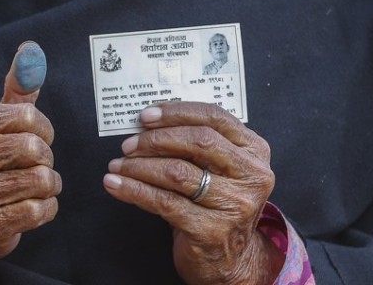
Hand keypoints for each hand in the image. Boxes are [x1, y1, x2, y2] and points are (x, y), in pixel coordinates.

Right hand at [0, 42, 59, 283]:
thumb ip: (18, 88)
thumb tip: (31, 49)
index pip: (28, 115)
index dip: (43, 129)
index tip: (35, 138)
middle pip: (36, 148)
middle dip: (45, 159)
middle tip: (31, 166)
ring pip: (43, 179)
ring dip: (48, 186)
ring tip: (30, 188)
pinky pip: (41, 208)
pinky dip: (46, 209)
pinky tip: (27, 207)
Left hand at [102, 102, 282, 284]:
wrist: (230, 260)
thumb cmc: (217, 205)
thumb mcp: (220, 169)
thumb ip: (197, 144)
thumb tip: (149, 124)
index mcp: (255, 151)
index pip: (215, 117)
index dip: (176, 113)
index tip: (147, 115)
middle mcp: (251, 175)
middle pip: (198, 142)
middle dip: (156, 139)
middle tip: (129, 144)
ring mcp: (234, 204)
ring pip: (177, 172)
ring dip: (139, 166)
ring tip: (119, 165)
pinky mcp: (211, 230)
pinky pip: (164, 202)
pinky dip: (134, 190)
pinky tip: (117, 184)